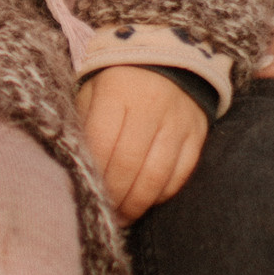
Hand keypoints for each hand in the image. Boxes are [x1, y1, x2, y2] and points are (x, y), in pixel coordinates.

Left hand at [77, 65, 206, 222]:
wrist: (168, 57)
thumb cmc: (118, 81)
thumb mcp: (93, 91)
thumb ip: (83, 124)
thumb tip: (75, 169)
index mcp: (117, 91)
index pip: (102, 143)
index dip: (94, 175)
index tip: (86, 193)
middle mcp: (151, 105)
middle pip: (129, 164)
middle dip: (114, 197)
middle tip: (104, 213)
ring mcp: (178, 121)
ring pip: (157, 175)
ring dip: (137, 204)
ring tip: (123, 216)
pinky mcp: (197, 133)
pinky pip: (181, 174)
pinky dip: (162, 194)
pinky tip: (146, 201)